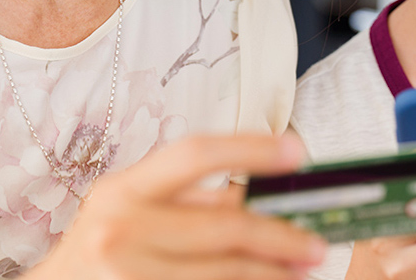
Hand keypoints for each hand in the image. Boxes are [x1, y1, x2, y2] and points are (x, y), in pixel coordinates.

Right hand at [27, 135, 326, 279]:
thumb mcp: (129, 211)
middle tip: (316, 242)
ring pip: (223, 272)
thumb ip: (189, 200)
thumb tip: (256, 194)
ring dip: (271, 273)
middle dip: (280, 236)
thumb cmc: (99, 250)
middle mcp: (121, 229)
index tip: (296, 150)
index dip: (250, 148)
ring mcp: (128, 275)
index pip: (194, 154)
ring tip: (301, 268)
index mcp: (122, 190)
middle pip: (223, 226)